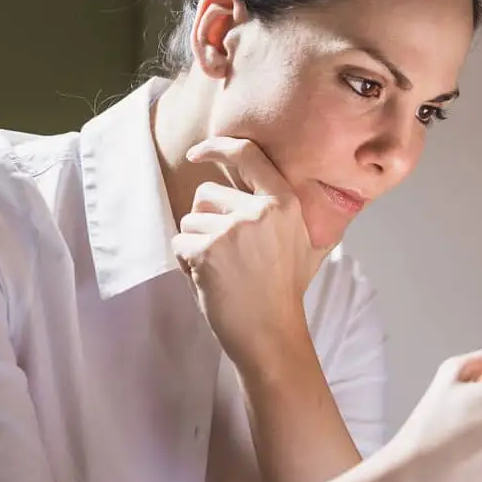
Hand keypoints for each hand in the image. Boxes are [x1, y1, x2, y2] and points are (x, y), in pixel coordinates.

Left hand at [173, 137, 328, 369]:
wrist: (272, 335)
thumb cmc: (283, 292)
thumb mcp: (301, 243)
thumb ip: (281, 211)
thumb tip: (268, 180)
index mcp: (284, 203)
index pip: (247, 155)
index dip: (218, 147)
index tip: (199, 152)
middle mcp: (259, 210)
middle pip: (206, 192)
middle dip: (205, 219)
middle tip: (226, 254)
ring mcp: (233, 230)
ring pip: (190, 219)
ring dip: (195, 244)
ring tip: (222, 271)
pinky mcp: (208, 251)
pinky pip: (180, 243)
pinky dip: (187, 263)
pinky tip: (211, 281)